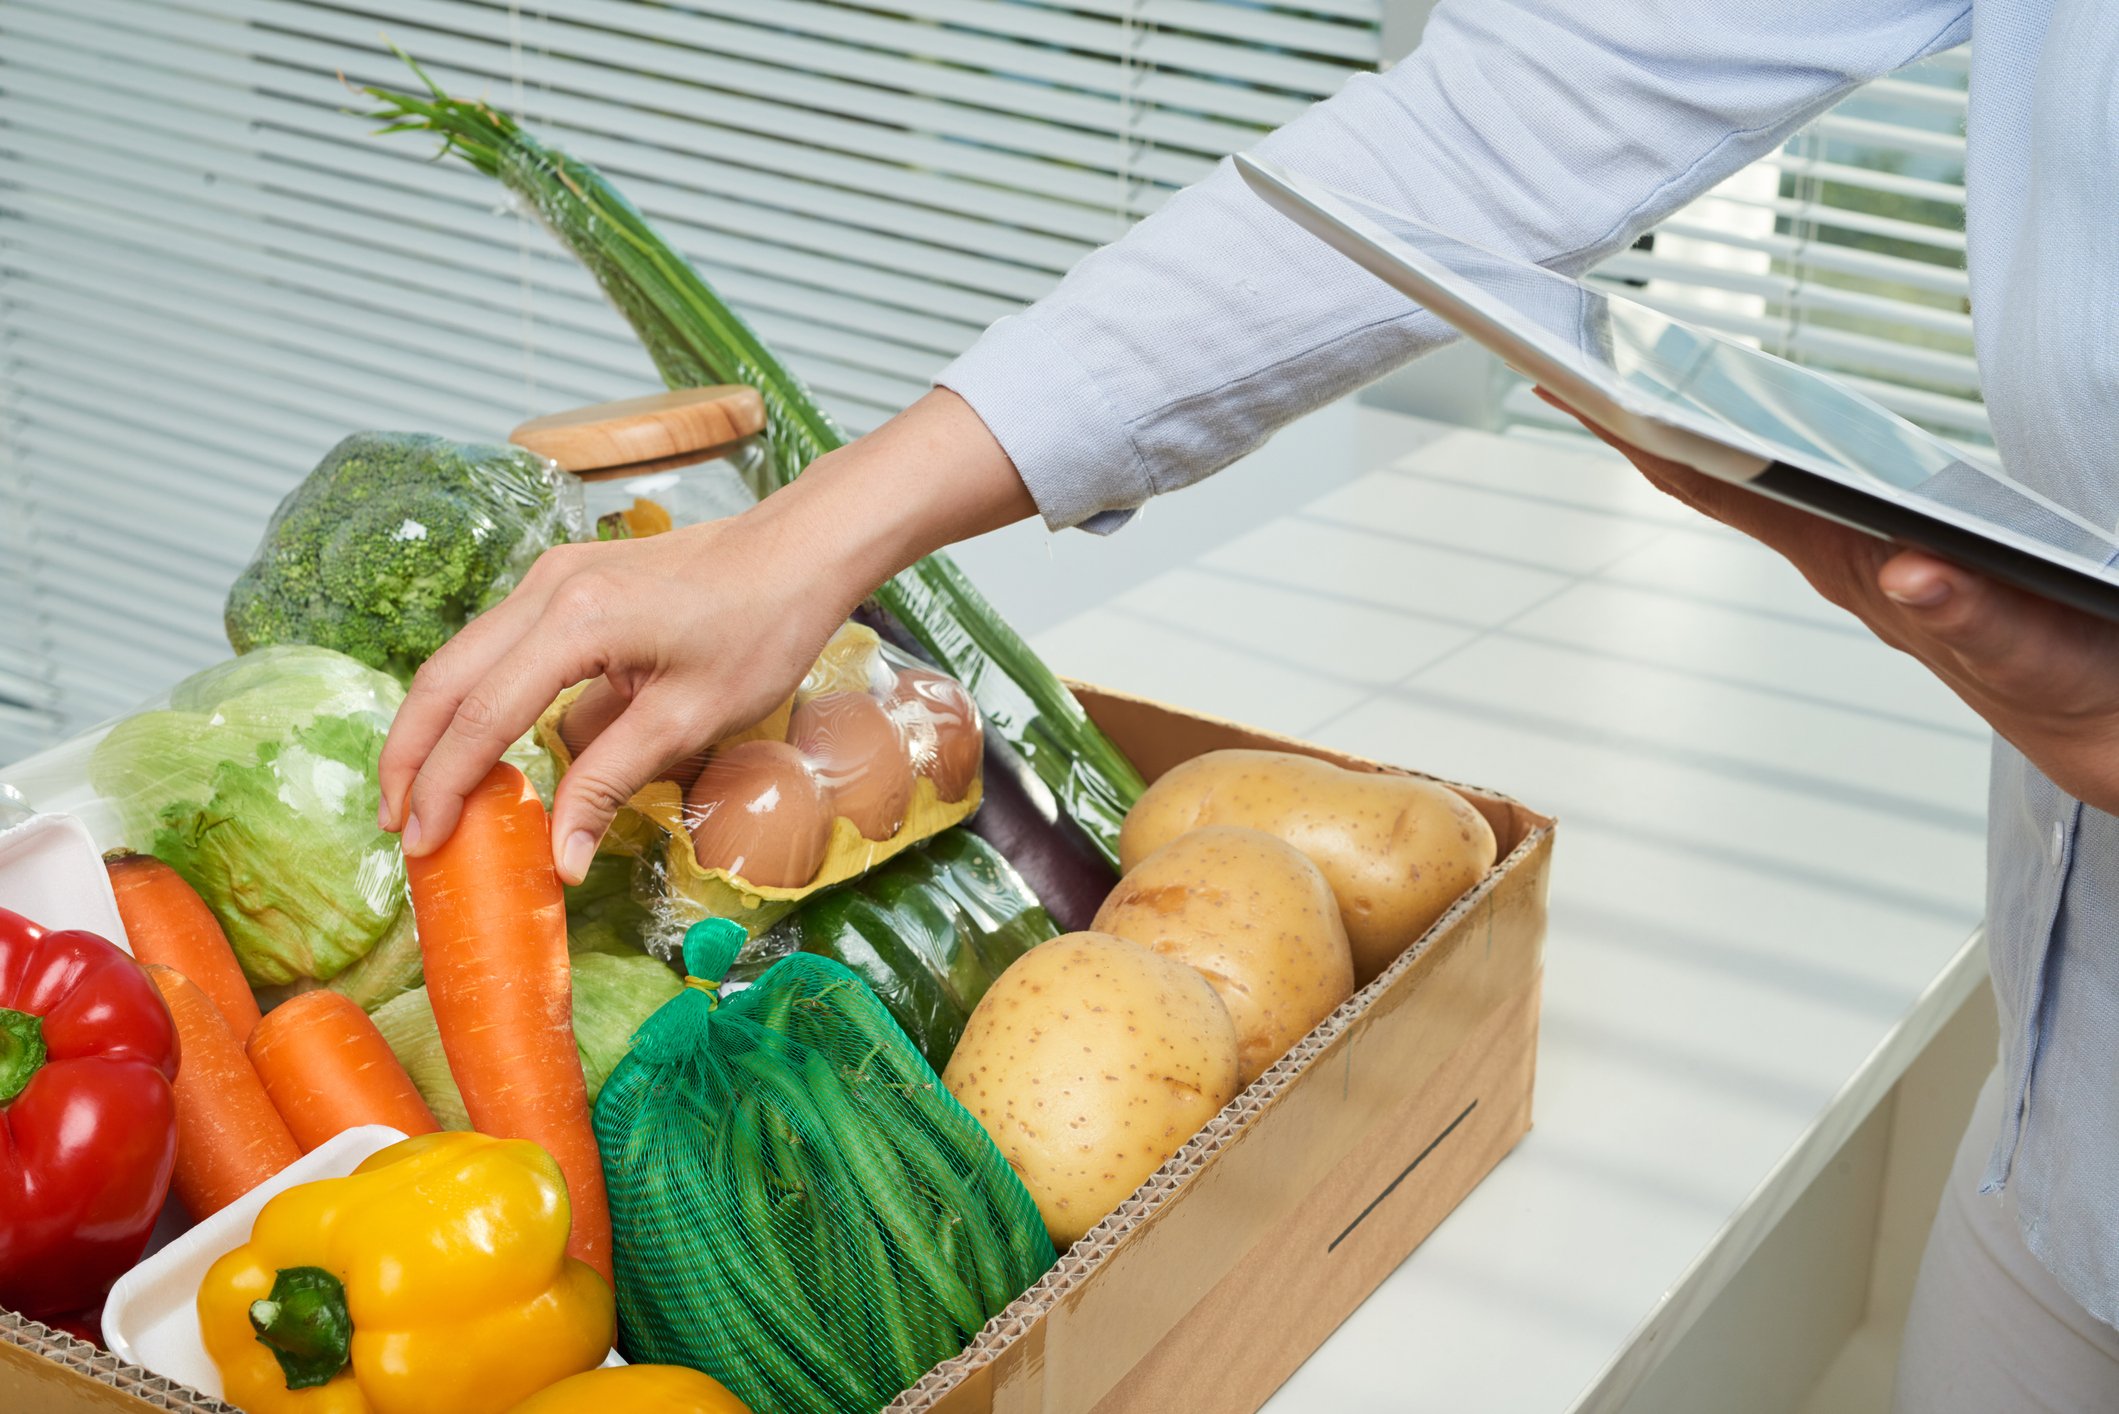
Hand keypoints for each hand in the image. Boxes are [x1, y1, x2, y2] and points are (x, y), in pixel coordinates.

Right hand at [378, 388, 1033, 880]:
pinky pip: (503, 643)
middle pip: (445, 678)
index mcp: (575, 622)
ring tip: (427, 795)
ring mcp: (553, 575)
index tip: (422, 844)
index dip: (444, 786)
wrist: (802, 549)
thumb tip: (560, 860)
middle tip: (398, 826)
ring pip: (465, 657)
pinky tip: (485, 745)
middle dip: (412, 757)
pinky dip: (479, 696)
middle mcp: (547, 587)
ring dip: (438, 726)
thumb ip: (610, 783)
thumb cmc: (762, 626)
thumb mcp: (691, 719)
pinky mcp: (570, 578)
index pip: (480, 717)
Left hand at [1539, 390, 2118, 814]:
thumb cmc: (2068, 681)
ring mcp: (1862, 559)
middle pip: (1713, 480)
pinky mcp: (1894, 560)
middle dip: (1637, 424)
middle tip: (1566, 367)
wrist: (2102, 721)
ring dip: (1683, 437)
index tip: (1580, 393)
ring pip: (1747, 488)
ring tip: (1622, 385)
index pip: (1723, 489)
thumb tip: (1910, 571)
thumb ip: (1973, 613)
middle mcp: (1841, 558)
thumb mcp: (2030, 647)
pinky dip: (1748, 458)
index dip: (1646, 440)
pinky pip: (1796, 497)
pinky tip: (1724, 436)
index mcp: (1853, 565)